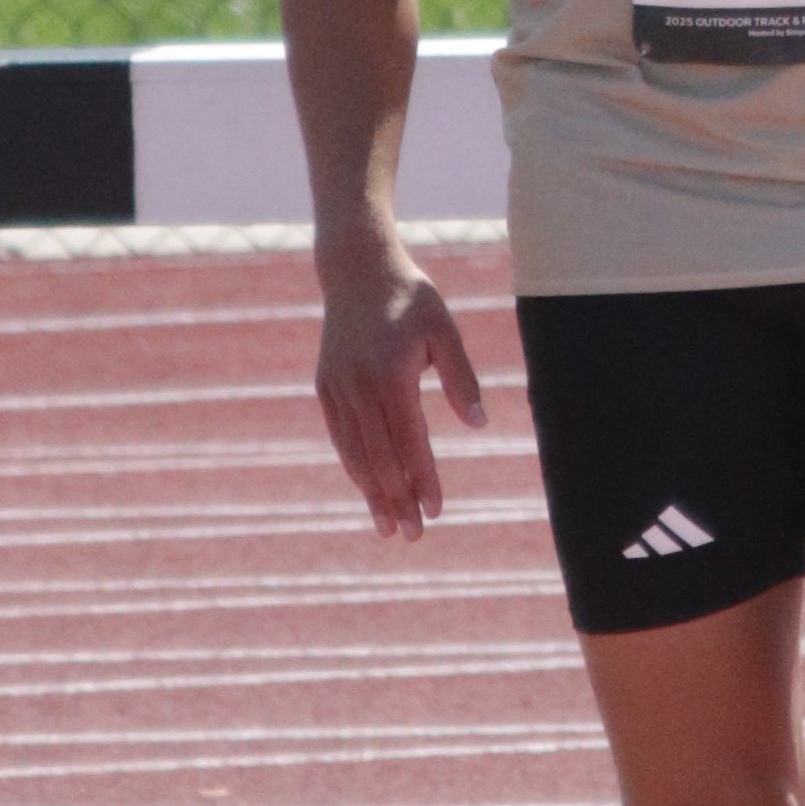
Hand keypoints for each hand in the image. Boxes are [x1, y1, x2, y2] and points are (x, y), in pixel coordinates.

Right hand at [312, 249, 486, 540]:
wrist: (357, 270)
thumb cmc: (411, 298)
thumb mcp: (444, 329)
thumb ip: (461, 377)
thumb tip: (478, 424)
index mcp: (391, 375)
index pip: (410, 441)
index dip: (423, 479)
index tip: (436, 510)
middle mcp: (359, 386)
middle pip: (380, 457)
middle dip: (397, 499)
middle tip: (413, 535)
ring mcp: (337, 388)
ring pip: (356, 454)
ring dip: (372, 493)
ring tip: (388, 527)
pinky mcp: (325, 387)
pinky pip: (341, 438)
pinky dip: (355, 468)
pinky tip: (369, 491)